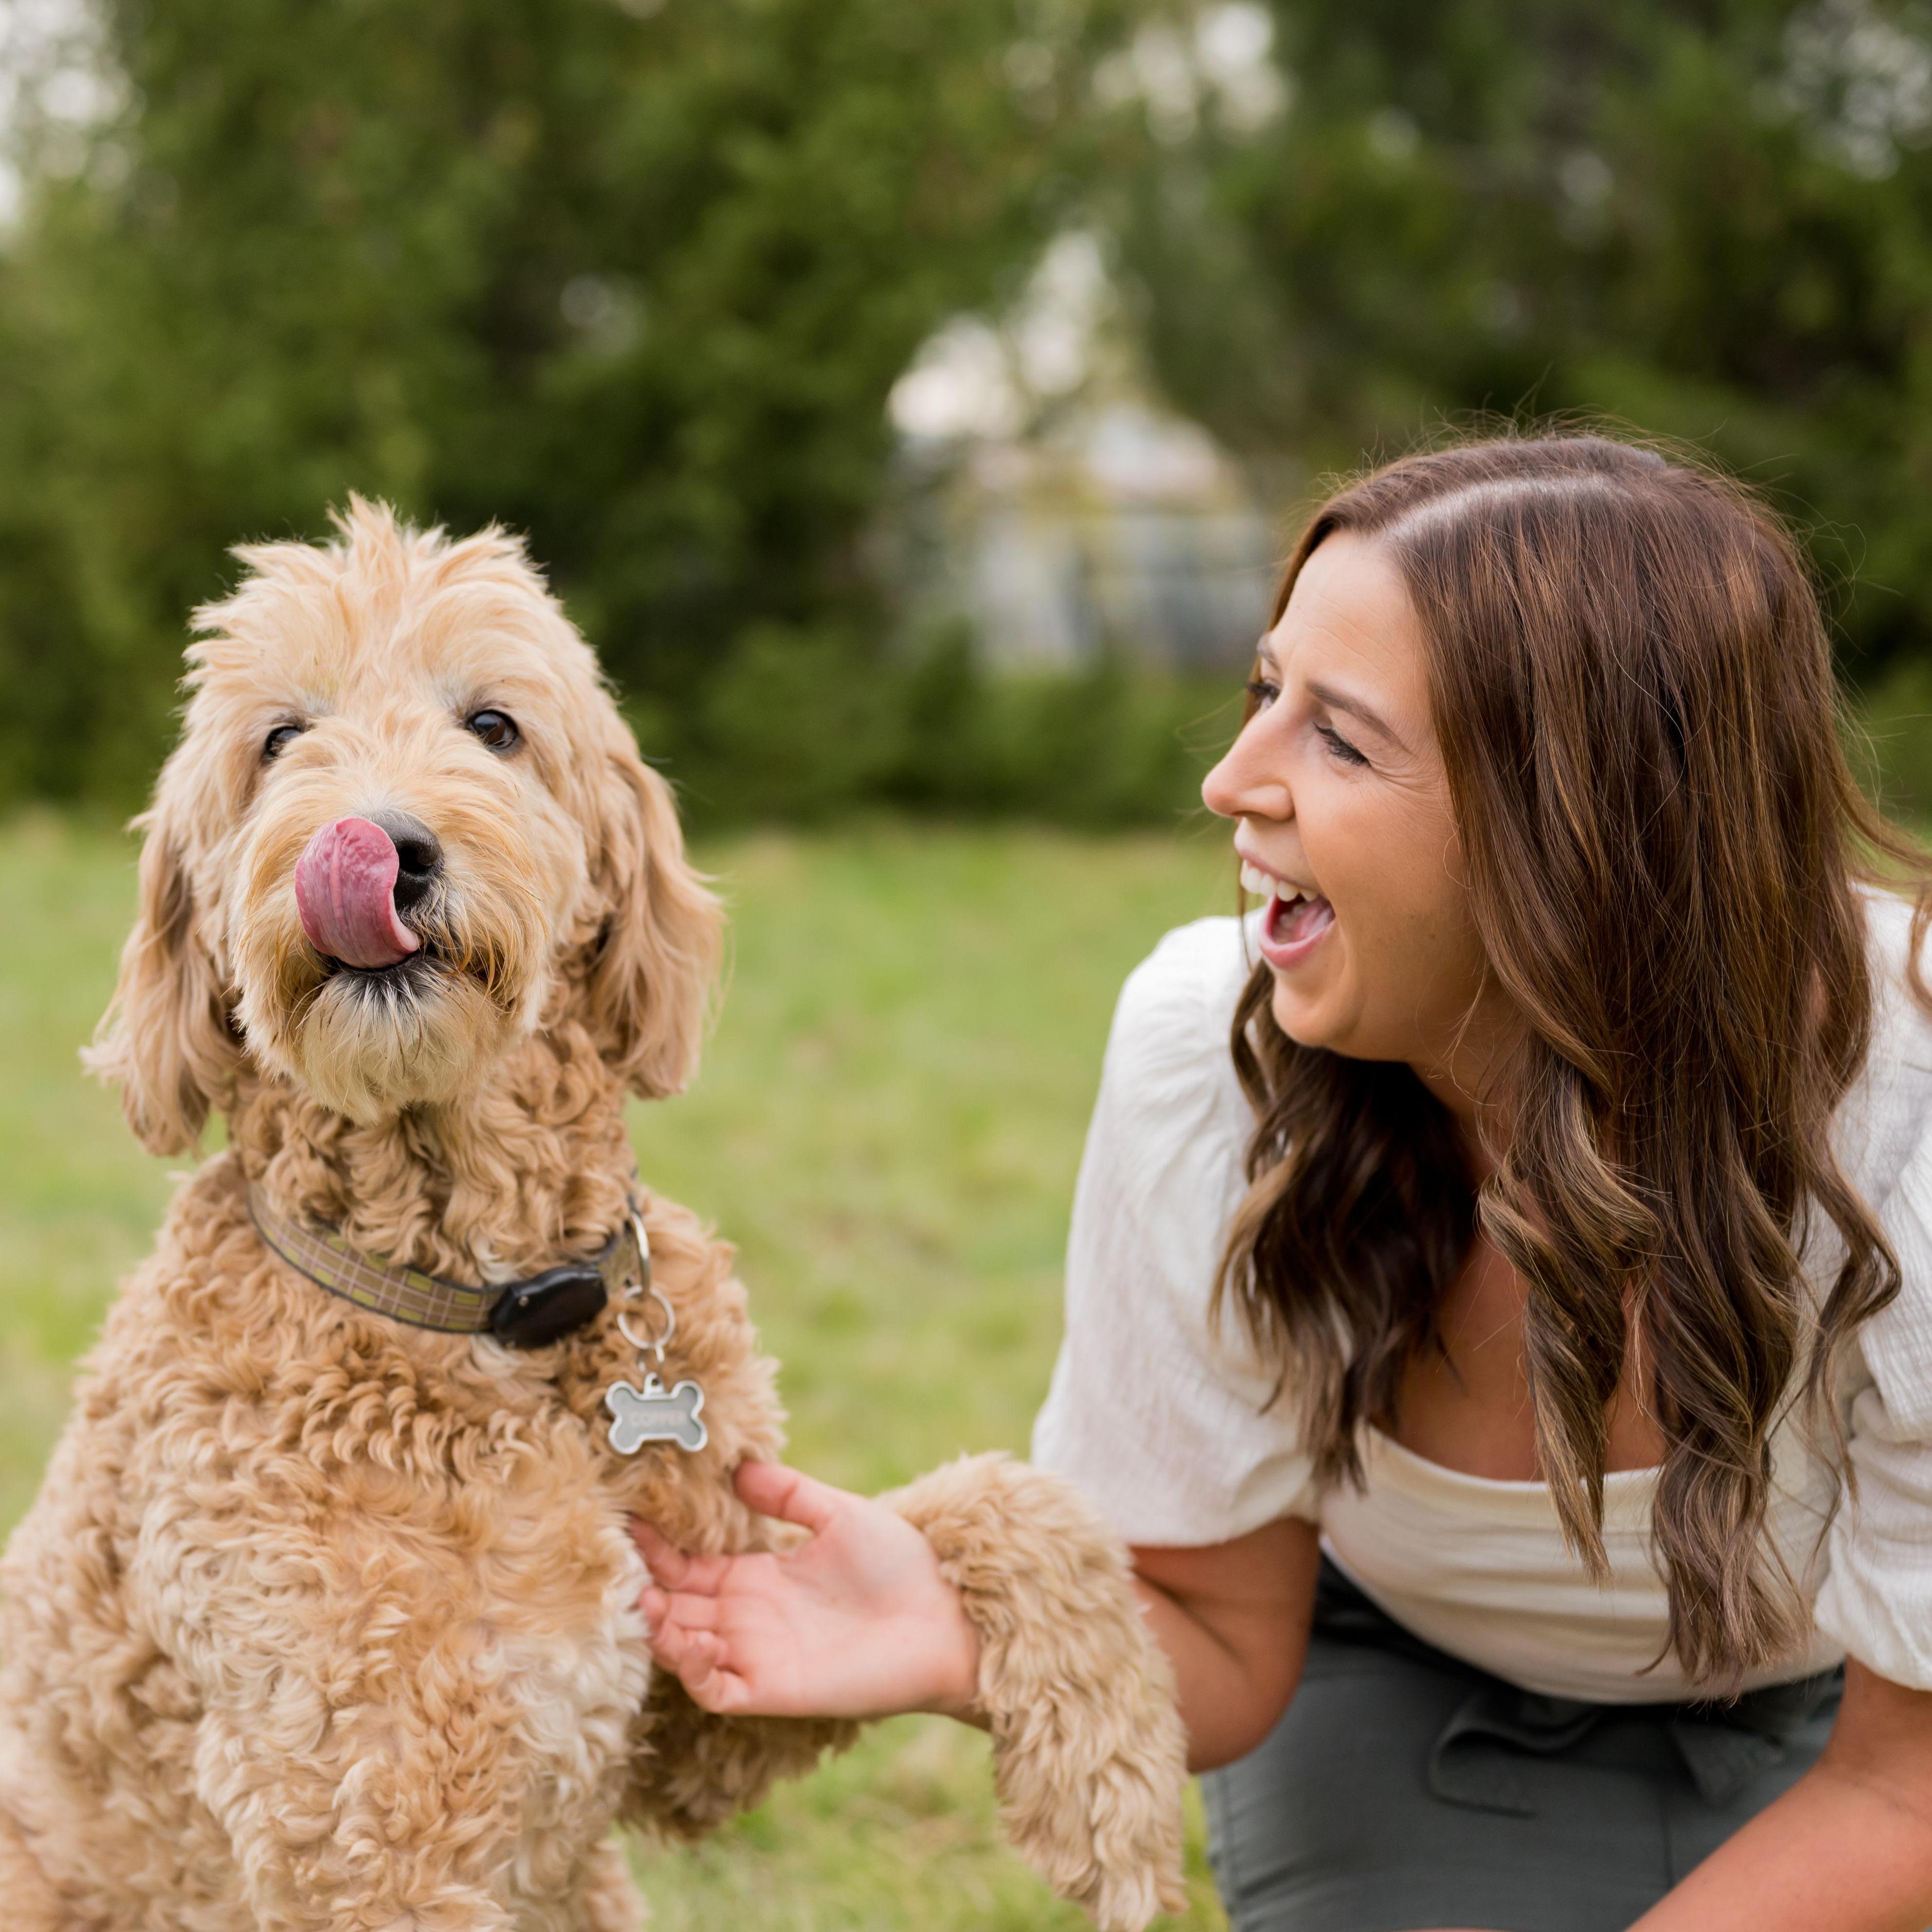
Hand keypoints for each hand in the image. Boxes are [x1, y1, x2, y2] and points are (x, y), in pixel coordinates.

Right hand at [633, 1461, 982, 1721]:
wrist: (946, 1615)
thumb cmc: (899, 1563)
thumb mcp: (838, 1513)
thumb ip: (788, 1493)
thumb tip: (739, 1465)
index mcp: (758, 1577)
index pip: (688, 1566)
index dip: (656, 1548)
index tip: (627, 1519)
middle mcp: (748, 1618)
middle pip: (676, 1605)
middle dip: (643, 1587)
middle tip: (613, 1562)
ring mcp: (757, 1655)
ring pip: (685, 1648)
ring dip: (659, 1627)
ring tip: (642, 1597)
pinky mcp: (772, 1689)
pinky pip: (715, 1688)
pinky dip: (693, 1669)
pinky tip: (687, 1640)